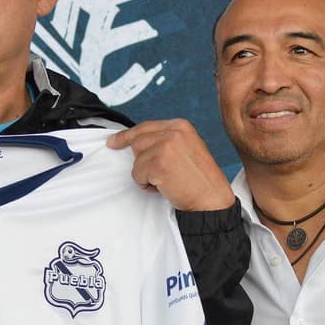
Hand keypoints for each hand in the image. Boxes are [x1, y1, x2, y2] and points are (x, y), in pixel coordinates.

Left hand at [107, 119, 234, 211]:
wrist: (211, 199)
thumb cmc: (200, 179)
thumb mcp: (188, 148)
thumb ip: (167, 140)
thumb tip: (138, 142)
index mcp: (180, 125)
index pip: (145, 127)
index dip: (127, 136)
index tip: (113, 141)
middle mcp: (173, 132)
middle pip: (137, 143)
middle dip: (143, 161)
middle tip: (160, 174)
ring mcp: (165, 147)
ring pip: (136, 160)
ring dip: (146, 175)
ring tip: (167, 180)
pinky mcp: (158, 164)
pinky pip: (137, 175)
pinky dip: (146, 185)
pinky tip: (164, 186)